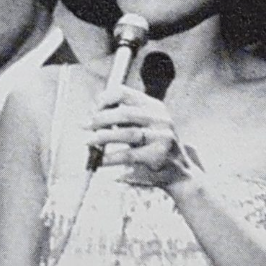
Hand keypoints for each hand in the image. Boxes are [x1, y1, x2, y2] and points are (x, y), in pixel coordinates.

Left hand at [85, 85, 199, 188]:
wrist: (180, 172)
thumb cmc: (153, 146)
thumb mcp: (143, 125)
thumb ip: (123, 117)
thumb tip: (91, 115)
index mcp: (154, 106)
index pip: (125, 93)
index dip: (105, 99)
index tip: (92, 109)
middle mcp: (160, 118)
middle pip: (125, 113)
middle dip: (101, 119)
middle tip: (85, 126)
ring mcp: (162, 136)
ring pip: (127, 134)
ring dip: (103, 137)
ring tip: (88, 142)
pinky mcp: (158, 155)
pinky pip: (129, 155)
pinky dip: (111, 158)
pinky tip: (99, 161)